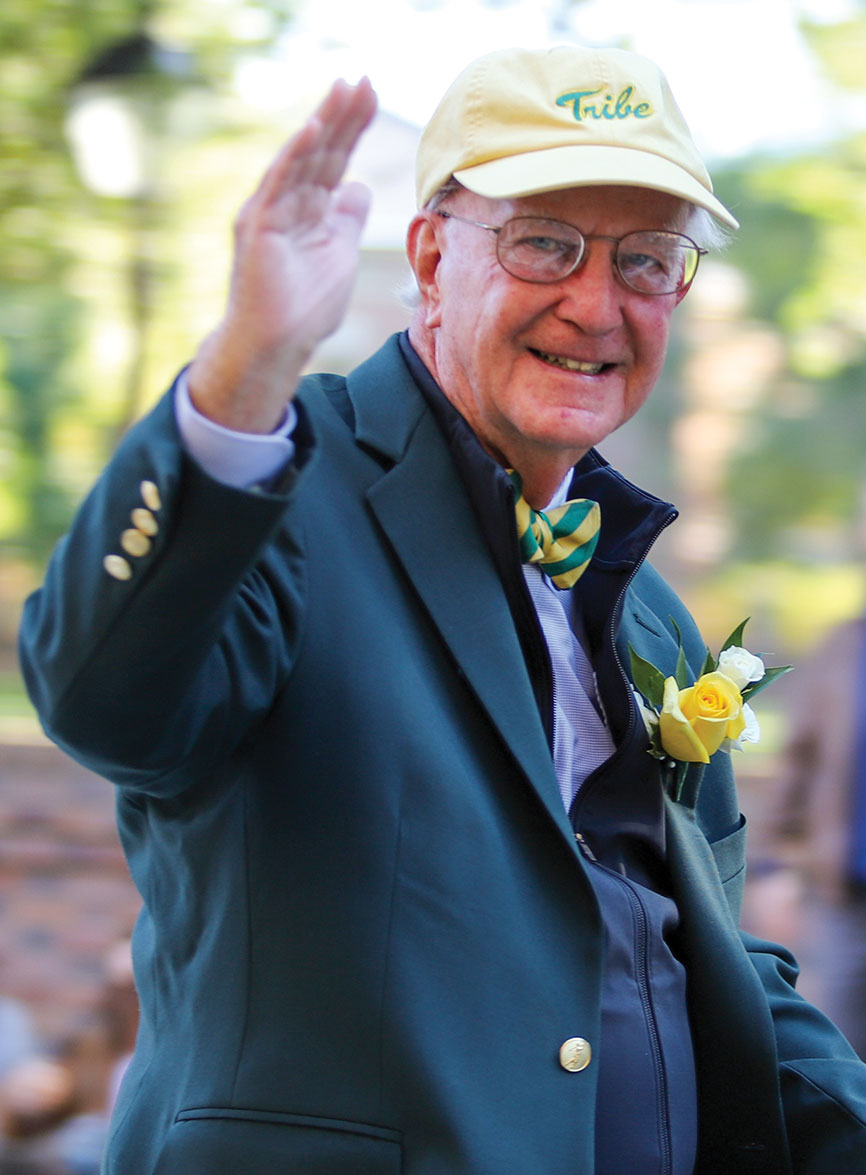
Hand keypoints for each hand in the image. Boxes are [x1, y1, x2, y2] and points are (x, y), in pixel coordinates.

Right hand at [188, 77, 377, 431]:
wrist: (278, 344)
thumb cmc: (305, 307)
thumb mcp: (339, 254)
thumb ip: (347, 219)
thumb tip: (358, 186)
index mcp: (309, 208)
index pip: (335, 159)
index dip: (353, 128)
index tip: (372, 96)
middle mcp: (287, 202)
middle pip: (320, 151)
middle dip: (343, 116)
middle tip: (363, 80)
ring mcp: (270, 211)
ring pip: (301, 160)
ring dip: (323, 123)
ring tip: (343, 90)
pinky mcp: (259, 226)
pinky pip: (280, 184)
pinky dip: (295, 157)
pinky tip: (312, 129)